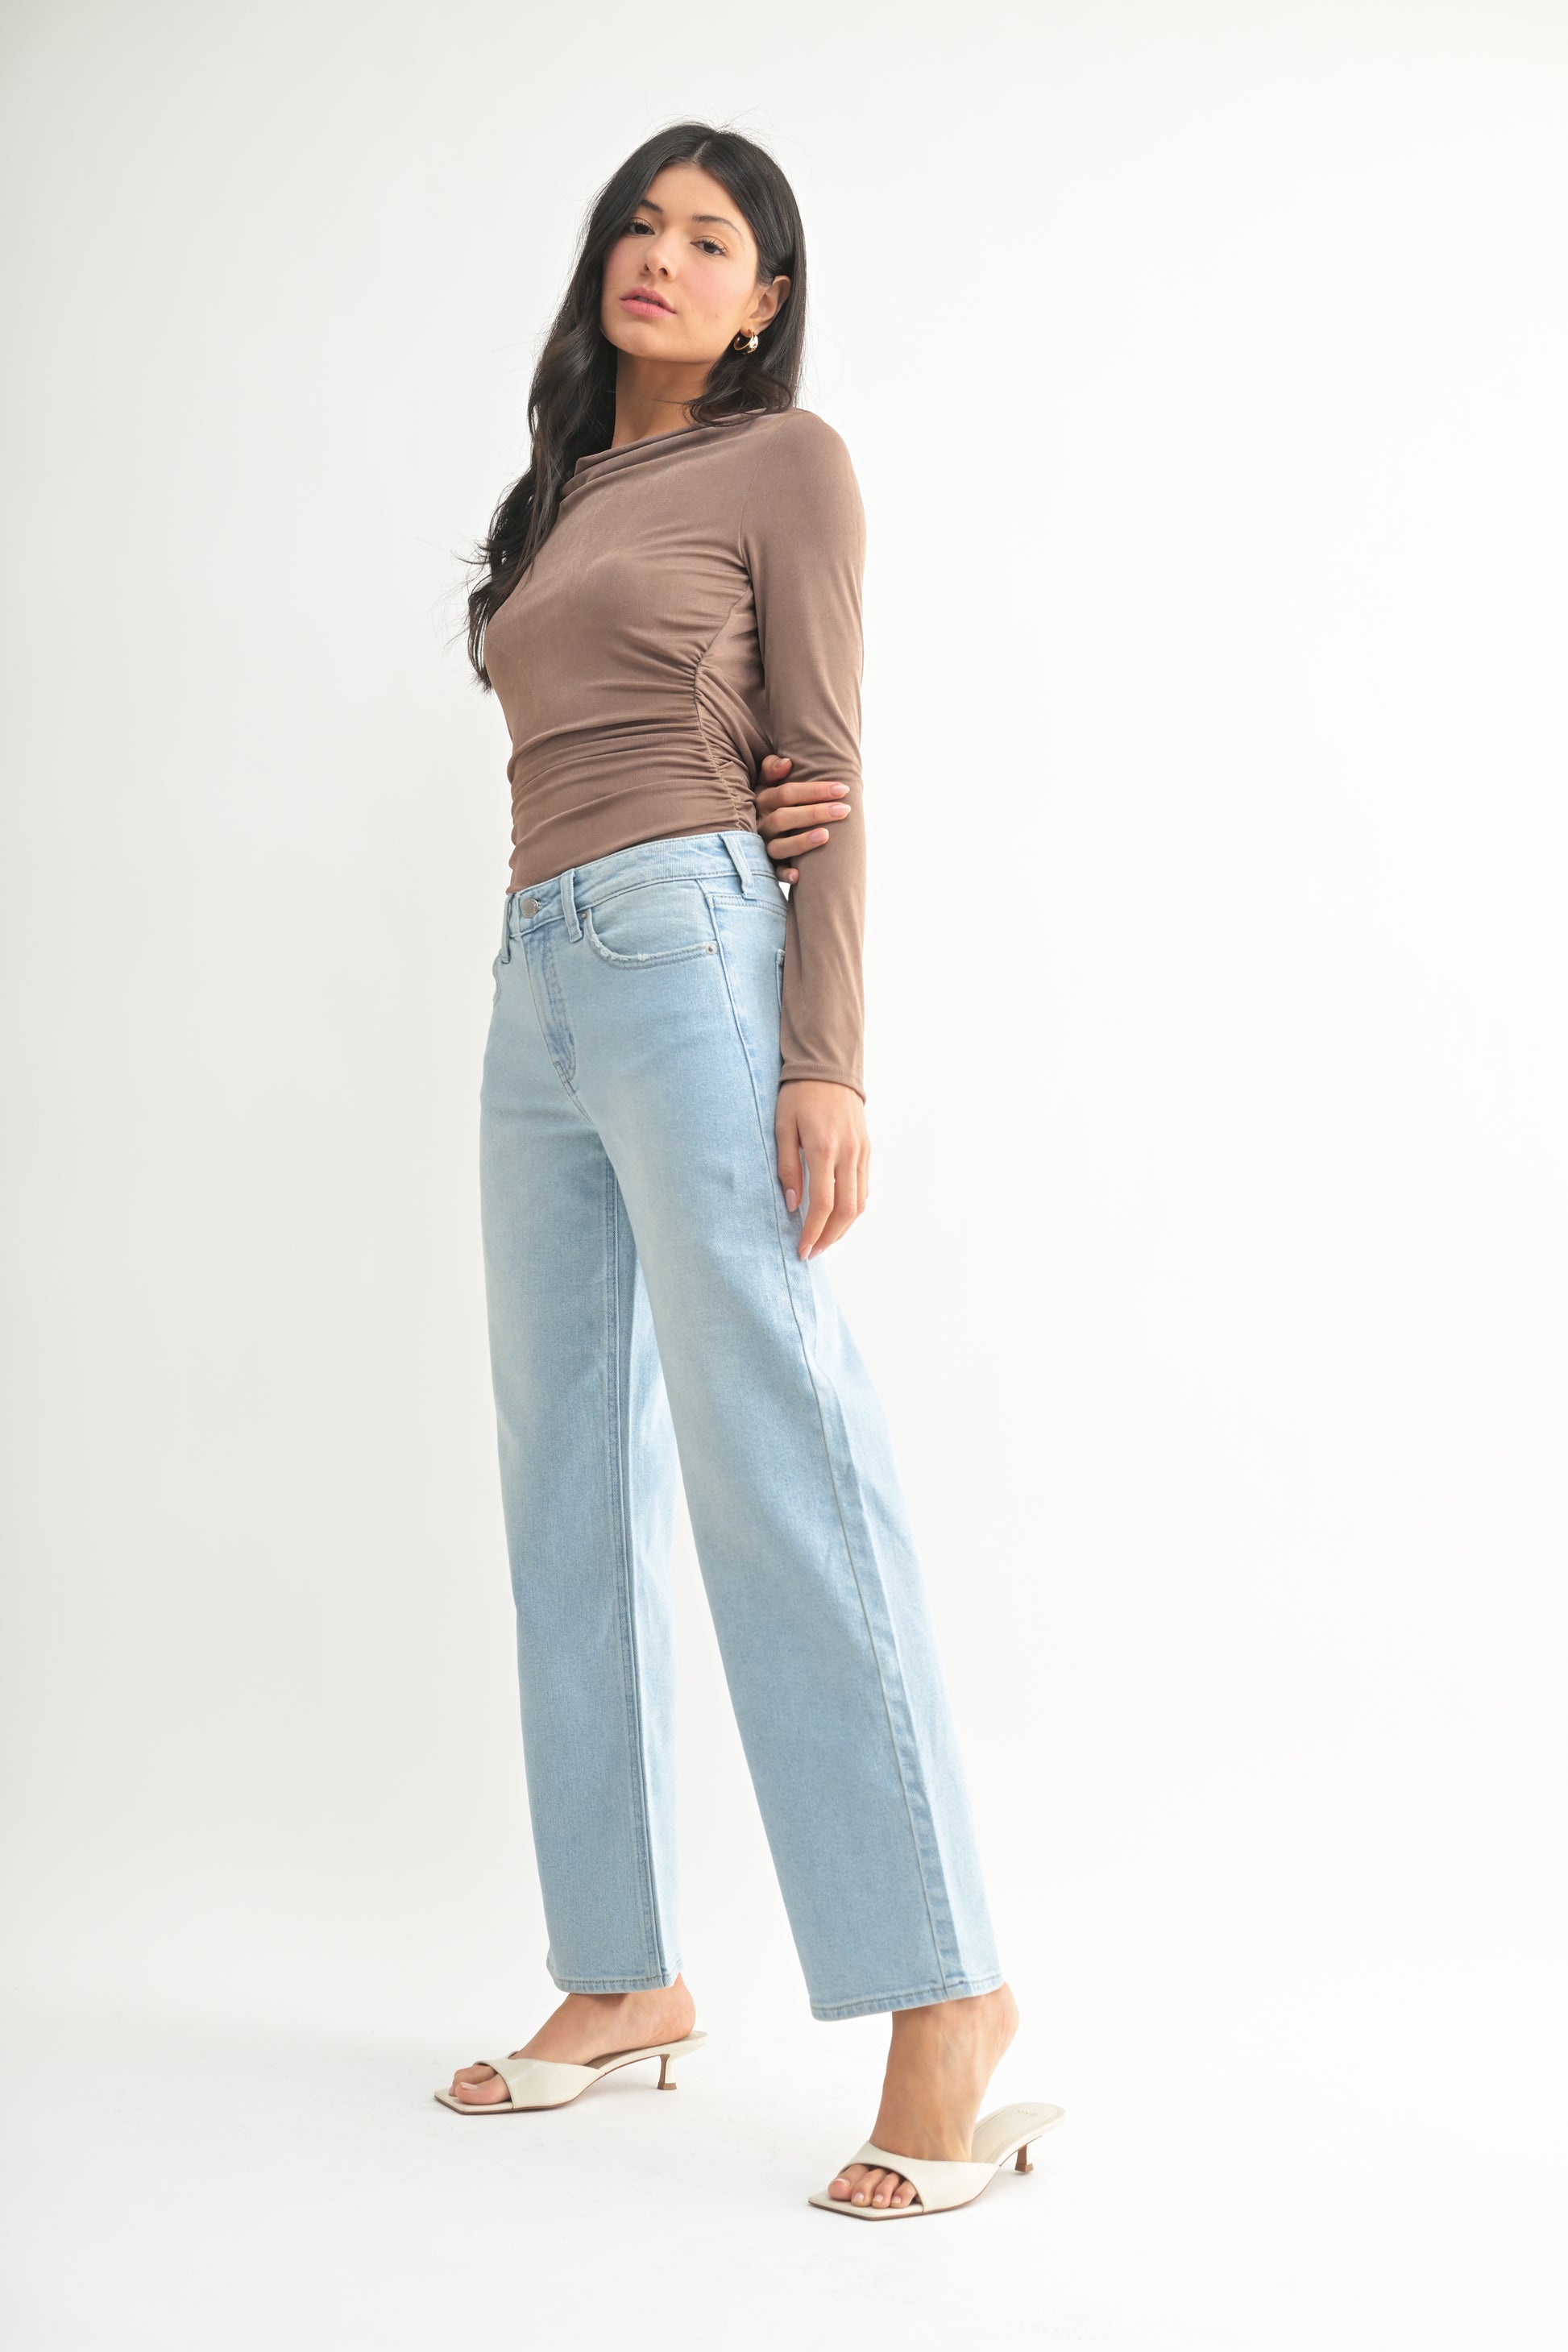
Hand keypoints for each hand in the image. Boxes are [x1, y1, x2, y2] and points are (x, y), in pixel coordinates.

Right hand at [754, 754, 850, 882]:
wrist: (747, 826)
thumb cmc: (771, 800)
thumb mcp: (766, 782)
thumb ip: (772, 768)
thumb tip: (787, 763)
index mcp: (762, 799)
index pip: (786, 793)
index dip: (815, 791)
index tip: (843, 790)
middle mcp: (761, 823)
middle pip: (784, 818)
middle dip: (816, 813)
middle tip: (844, 810)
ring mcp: (762, 845)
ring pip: (778, 846)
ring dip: (802, 841)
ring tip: (826, 835)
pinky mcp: (766, 865)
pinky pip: (773, 872)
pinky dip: (784, 875)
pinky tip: (799, 876)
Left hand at [775, 1081, 869, 1258]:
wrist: (829, 1068)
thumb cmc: (799, 1096)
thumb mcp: (783, 1127)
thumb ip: (788, 1167)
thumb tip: (792, 1203)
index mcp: (824, 1148)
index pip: (822, 1203)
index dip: (813, 1232)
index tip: (802, 1249)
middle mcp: (848, 1153)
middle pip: (846, 1210)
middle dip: (829, 1237)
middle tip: (812, 1252)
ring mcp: (862, 1152)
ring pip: (860, 1203)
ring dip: (843, 1228)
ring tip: (823, 1239)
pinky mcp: (867, 1150)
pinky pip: (864, 1188)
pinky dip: (853, 1209)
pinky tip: (837, 1217)